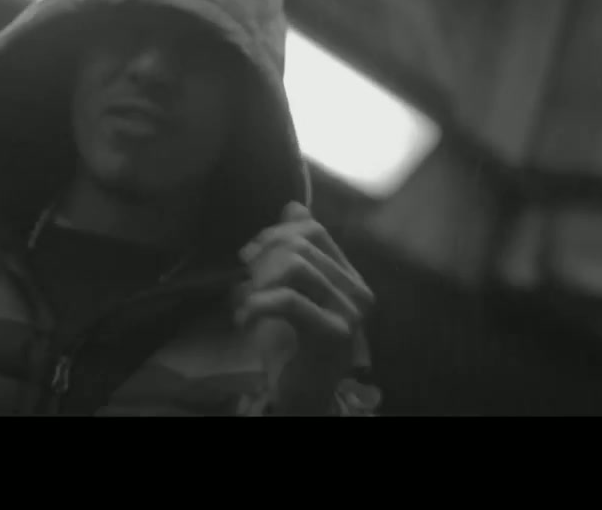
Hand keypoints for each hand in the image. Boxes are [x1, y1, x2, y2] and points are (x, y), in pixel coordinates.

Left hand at [235, 201, 374, 414]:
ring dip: (257, 282)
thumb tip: (293, 206)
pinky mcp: (333, 334)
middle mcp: (357, 291)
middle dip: (261, 258)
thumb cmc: (293, 346)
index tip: (249, 254)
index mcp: (349, 276)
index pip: (314, 231)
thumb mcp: (288, 290)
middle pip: (299, 246)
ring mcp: (349, 312)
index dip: (275, 234)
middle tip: (243, 281)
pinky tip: (243, 319)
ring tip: (244, 303)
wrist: (302, 394)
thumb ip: (292, 251)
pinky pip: (287, 299)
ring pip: (293, 267)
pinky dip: (256, 304)